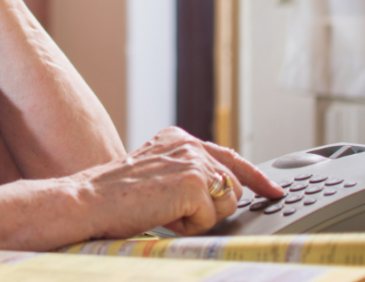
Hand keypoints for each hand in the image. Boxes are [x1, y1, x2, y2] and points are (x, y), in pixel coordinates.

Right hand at [73, 127, 283, 238]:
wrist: (91, 200)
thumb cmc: (116, 196)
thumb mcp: (156, 174)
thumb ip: (187, 172)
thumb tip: (224, 189)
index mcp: (179, 138)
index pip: (229, 157)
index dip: (256, 178)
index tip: (274, 191)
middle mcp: (189, 144)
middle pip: (233, 187)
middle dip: (212, 208)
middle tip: (172, 210)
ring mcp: (194, 162)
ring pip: (227, 204)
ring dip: (201, 218)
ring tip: (165, 211)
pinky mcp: (195, 184)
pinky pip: (211, 219)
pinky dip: (190, 227)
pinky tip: (164, 216)